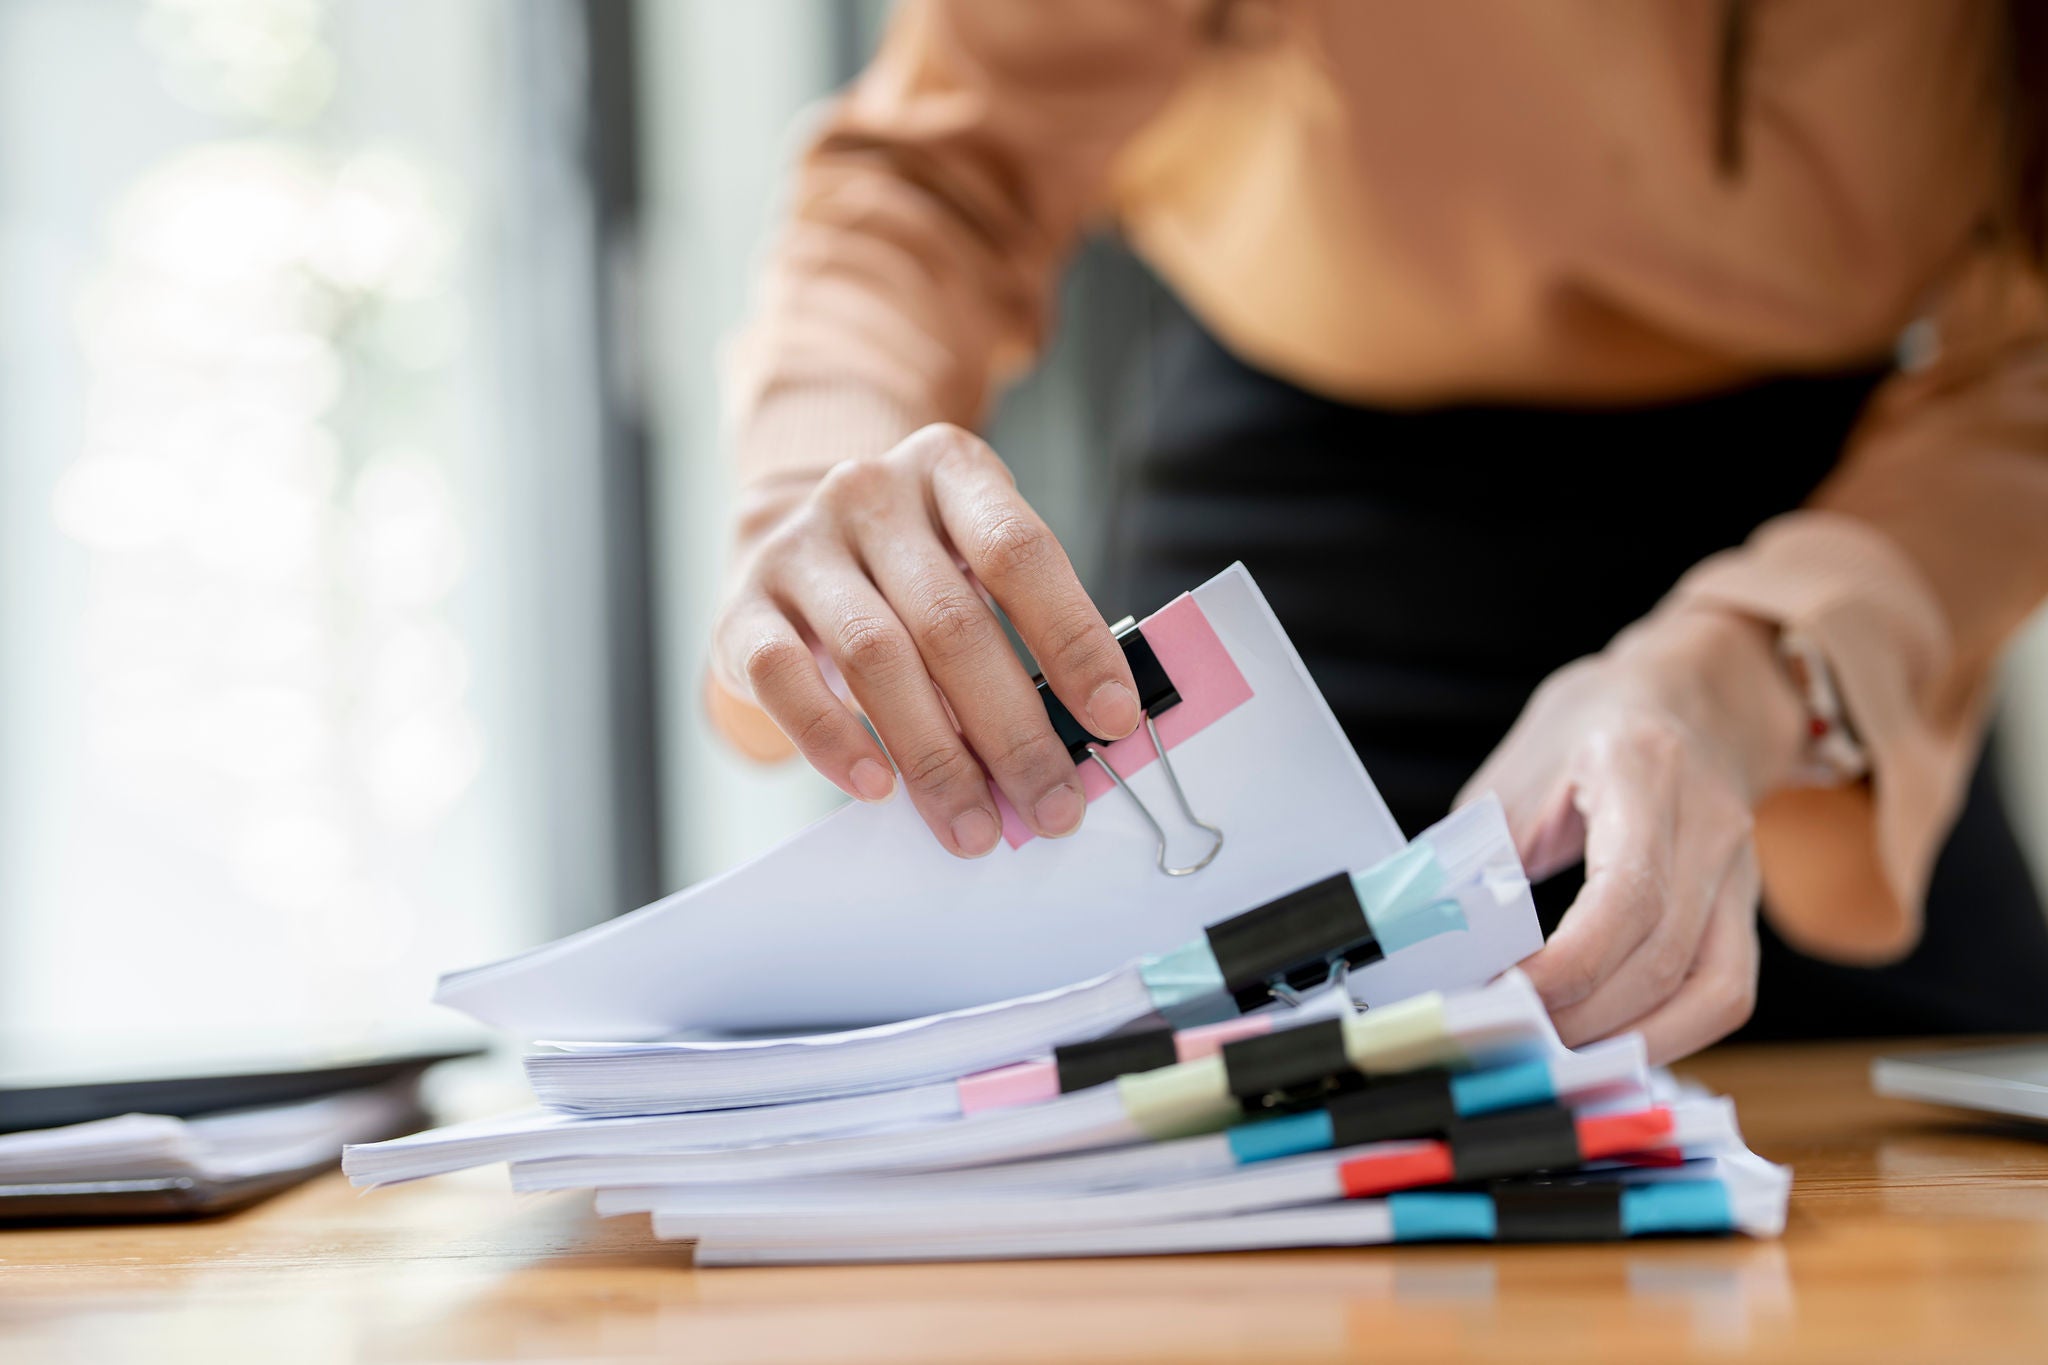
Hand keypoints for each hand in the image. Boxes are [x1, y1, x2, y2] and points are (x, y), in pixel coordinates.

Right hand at [708, 423, 1140, 857]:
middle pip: (952, 622)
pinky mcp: (740, 607)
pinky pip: (782, 677)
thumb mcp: (971, 563)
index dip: (1074, 640)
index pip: (1020, 553)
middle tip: (1052, 807)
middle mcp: (870, 495)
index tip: (1115, 720)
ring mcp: (799, 547)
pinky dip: (832, 738)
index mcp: (950, 470)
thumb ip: (1022, 628)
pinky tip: (875, 787)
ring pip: (875, 657)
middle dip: (1012, 729)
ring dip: (934, 756)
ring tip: (974, 826)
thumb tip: (1082, 736)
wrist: (786, 539)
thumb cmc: (909, 569)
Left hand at [1457, 608, 1808, 1061]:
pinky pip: (1727, 993)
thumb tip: (1433, 937)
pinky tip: (1613, 1042)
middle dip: (1583, 1017)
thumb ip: (1482, 851)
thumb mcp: (1521, 769)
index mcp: (1643, 771)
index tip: (1503, 993)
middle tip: (1511, 1036)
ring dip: (1632, 1041)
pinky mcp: (1747, 908)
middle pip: (1664, 957)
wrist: (1695, 693)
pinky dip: (1672, 1033)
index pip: (1627, 896)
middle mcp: (1710, 825)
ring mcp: (1743, 871)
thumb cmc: (1594, 727)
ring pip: (1714, 991)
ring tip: (1559, 1053)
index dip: (1567, 966)